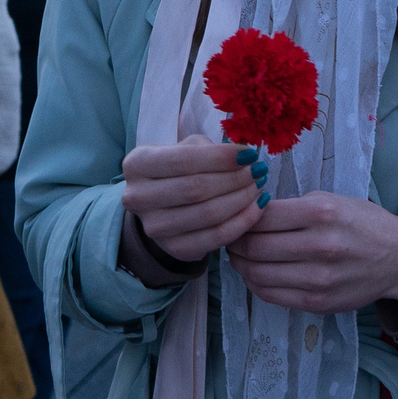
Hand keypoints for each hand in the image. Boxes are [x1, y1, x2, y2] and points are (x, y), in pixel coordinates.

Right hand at [122, 135, 266, 260]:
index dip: (221, 157)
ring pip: (209, 214)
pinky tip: (257, 207)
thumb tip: (246, 156)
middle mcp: (138, 198)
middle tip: (259, 171)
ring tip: (259, 186)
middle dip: (235, 178)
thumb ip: (210, 149)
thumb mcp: (186, 149)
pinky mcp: (174, 249)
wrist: (163, 207)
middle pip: (196, 188)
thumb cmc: (179, 170)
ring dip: (242, 199)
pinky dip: (242, 222)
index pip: (183, 160)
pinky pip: (216, 237)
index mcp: (137, 165)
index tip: (250, 154)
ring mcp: (154, 228)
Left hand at [224, 192, 397, 313]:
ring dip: (240, 264)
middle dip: (235, 241)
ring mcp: (319, 279)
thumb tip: (249, 214)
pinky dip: (255, 284)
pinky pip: (271, 295)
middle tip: (232, 237)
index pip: (262, 216)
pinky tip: (255, 273)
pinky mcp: (318, 302)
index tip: (238, 215)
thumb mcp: (331, 200)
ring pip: (258, 274)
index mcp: (322, 213)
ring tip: (240, 255)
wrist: (397, 258)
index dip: (242, 216)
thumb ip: (291, 208)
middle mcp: (320, 246)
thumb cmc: (361, 223)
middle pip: (255, 247)